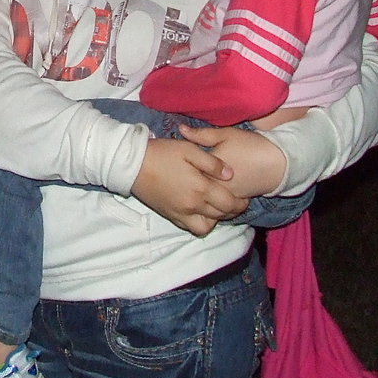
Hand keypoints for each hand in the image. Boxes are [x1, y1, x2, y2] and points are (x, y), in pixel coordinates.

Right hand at [130, 138, 248, 236]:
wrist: (132, 165)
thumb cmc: (162, 153)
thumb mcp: (189, 149)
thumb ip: (212, 163)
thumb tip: (230, 174)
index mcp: (200, 187)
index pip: (229, 203)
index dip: (241, 202)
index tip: (245, 196)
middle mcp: (192, 205)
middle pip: (221, 215)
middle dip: (233, 211)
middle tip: (237, 202)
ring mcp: (181, 213)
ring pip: (207, 226)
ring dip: (217, 219)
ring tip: (218, 208)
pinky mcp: (171, 216)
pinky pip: (191, 228)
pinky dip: (200, 223)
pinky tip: (202, 212)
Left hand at [179, 125, 287, 197]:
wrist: (276, 162)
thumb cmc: (249, 145)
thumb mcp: (225, 134)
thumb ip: (201, 134)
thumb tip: (180, 129)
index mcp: (208, 167)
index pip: (185, 170)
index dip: (178, 167)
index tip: (172, 163)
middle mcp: (215, 185)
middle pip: (192, 189)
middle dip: (184, 184)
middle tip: (177, 177)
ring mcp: (224, 197)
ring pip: (204, 202)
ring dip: (196, 196)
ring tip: (190, 188)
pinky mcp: (234, 203)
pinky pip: (217, 208)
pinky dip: (210, 204)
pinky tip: (205, 196)